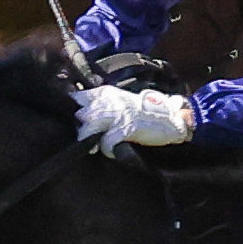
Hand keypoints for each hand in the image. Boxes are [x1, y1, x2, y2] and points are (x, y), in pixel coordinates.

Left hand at [71, 81, 194, 153]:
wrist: (169, 118)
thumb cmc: (143, 113)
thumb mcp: (120, 101)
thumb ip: (101, 105)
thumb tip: (80, 115)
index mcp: (107, 93)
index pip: (79, 97)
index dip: (73, 109)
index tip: (74, 120)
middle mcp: (110, 102)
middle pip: (81, 114)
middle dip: (80, 127)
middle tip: (85, 136)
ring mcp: (119, 115)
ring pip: (90, 127)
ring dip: (90, 139)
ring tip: (94, 146)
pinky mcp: (127, 129)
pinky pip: (107, 142)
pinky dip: (107, 149)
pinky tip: (112, 150)